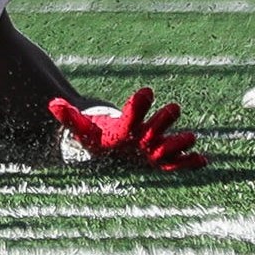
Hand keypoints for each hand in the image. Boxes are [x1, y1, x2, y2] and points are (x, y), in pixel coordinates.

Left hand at [48, 87, 205, 171]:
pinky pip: (177, 163)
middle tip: (174, 107)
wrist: (109, 143)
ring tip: (191, 137)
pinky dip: (189, 162)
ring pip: (169, 143)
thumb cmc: (96, 134)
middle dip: (163, 118)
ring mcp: (154, 147)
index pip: (132, 113)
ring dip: (179, 141)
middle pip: (156, 124)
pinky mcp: (160, 161)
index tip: (146, 91)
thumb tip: (51, 104)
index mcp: (126, 125)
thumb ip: (69, 117)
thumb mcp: (80, 129)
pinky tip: (203, 161)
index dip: (138, 104)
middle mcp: (144, 133)